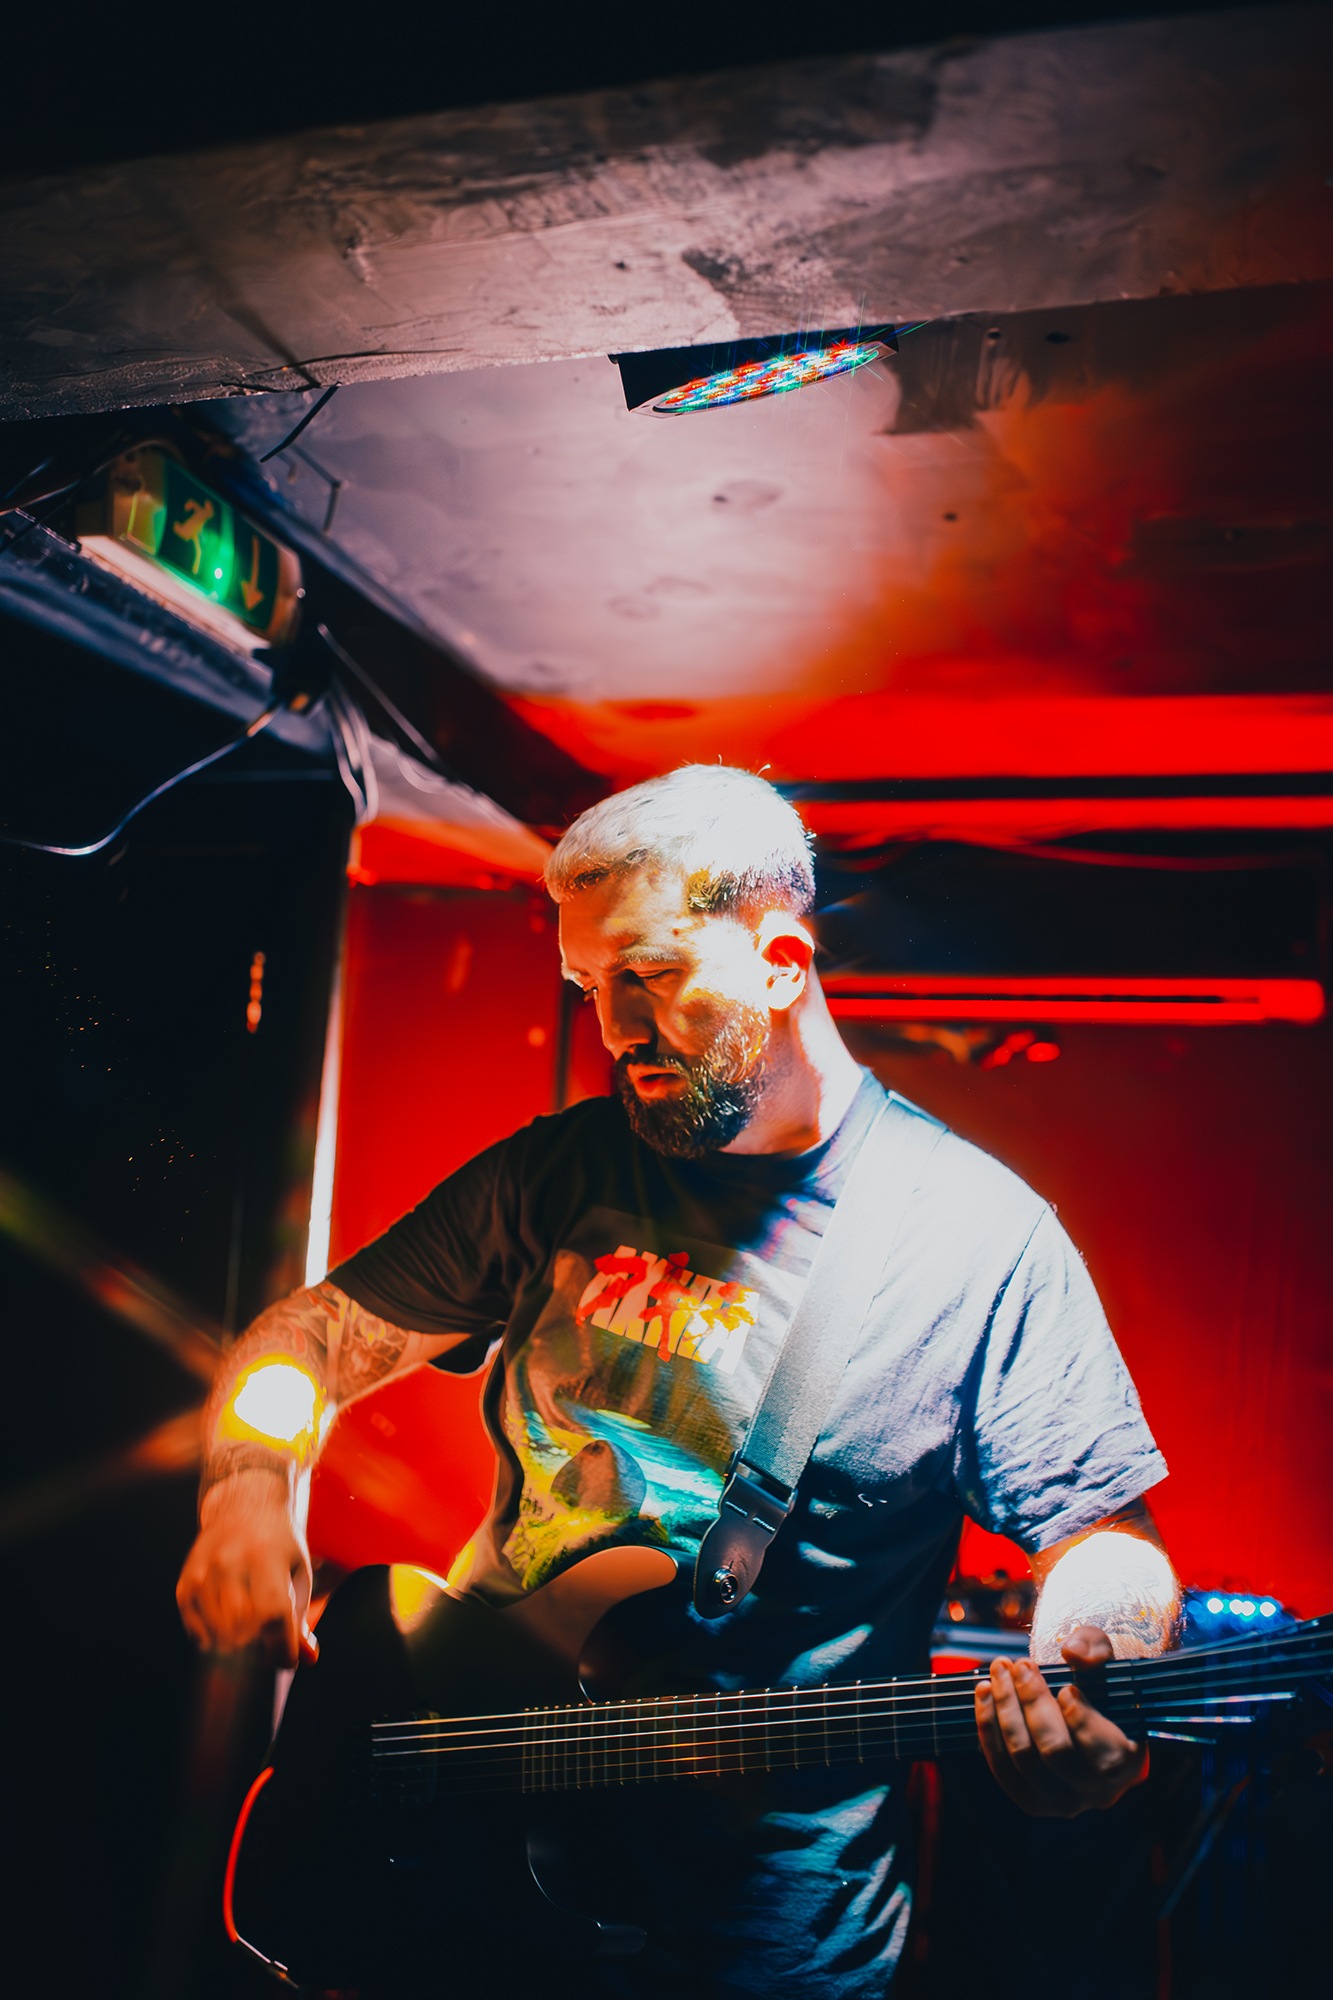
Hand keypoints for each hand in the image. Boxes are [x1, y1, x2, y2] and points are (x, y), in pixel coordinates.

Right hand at [176, 1470, 311, 1667]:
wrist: (244, 1504)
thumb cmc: (279, 1542)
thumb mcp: (298, 1572)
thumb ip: (301, 1618)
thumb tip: (308, 1659)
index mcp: (265, 1557)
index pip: (272, 1615)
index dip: (281, 1647)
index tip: (287, 1657)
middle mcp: (231, 1562)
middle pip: (242, 1630)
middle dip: (259, 1647)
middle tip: (268, 1641)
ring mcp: (204, 1571)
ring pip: (217, 1634)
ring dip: (236, 1644)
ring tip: (249, 1630)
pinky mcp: (186, 1580)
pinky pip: (194, 1626)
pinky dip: (210, 1636)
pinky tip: (224, 1626)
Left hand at [974, 1625, 1148, 1816]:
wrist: (1080, 1713)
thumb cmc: (1097, 1684)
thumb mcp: (1106, 1657)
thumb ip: (1096, 1648)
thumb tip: (1072, 1653)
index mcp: (1129, 1763)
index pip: (1105, 1756)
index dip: (1080, 1720)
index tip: (1065, 1687)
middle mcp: (1097, 1792)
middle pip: (1056, 1753)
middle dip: (1032, 1702)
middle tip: (1020, 1664)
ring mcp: (1061, 1802)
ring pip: (1024, 1759)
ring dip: (1005, 1709)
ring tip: (999, 1671)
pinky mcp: (1030, 1800)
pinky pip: (1001, 1767)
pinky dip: (988, 1727)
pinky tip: (985, 1692)